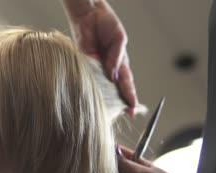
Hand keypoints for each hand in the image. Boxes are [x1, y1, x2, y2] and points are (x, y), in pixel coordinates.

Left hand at [63, 0, 137, 114]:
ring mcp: (96, 68)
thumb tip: (113, 75)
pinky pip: (88, 78)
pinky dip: (90, 86)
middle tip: (122, 114)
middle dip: (118, 102)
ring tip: (107, 110)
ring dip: (104, 98)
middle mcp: (107, 69)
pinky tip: (91, 95)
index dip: (130, 96)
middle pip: (114, 89)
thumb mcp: (118, 39)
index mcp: (120, 63)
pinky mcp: (83, 65)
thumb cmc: (106, 25)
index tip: (132, 109)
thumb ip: (116, 57)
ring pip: (101, 87)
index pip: (126, 83)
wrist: (88, 14)